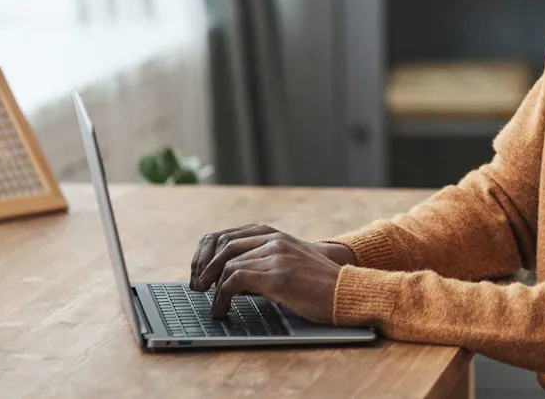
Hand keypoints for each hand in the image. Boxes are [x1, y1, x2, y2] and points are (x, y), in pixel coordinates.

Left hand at [190, 224, 355, 322]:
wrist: (348, 291)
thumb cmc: (319, 285)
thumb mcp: (289, 264)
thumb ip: (262, 264)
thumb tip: (226, 279)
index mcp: (275, 235)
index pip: (226, 234)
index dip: (205, 253)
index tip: (197, 271)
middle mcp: (274, 240)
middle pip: (222, 245)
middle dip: (203, 268)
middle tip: (196, 289)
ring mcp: (276, 256)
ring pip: (227, 265)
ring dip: (212, 287)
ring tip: (211, 304)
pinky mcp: (277, 275)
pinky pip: (234, 281)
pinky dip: (221, 298)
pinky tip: (222, 310)